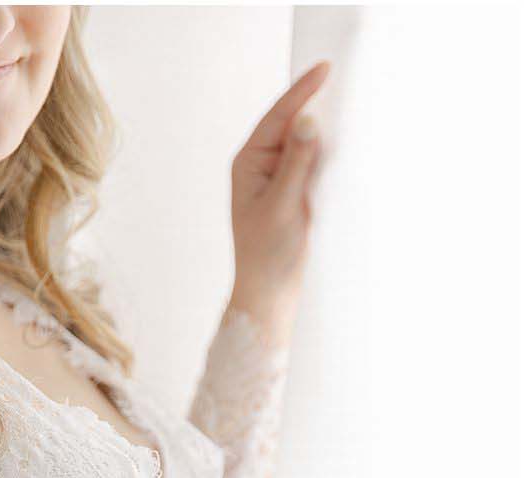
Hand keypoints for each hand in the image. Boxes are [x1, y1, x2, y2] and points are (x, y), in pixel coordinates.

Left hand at [228, 59, 329, 336]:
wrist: (270, 292)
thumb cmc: (269, 253)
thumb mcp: (284, 205)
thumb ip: (297, 163)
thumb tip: (308, 121)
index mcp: (248, 164)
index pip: (278, 118)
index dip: (302, 91)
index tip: (325, 67)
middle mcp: (260, 165)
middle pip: (290, 123)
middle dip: (313, 101)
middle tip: (339, 75)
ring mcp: (278, 177)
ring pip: (304, 140)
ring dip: (323, 125)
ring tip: (346, 103)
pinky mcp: (294, 190)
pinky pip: (313, 159)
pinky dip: (328, 148)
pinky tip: (343, 139)